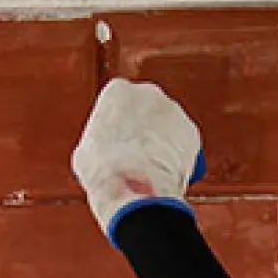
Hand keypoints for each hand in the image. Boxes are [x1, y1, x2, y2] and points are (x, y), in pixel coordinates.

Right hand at [72, 78, 206, 246]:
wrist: (133, 187)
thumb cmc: (103, 172)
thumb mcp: (87, 152)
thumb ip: (99, 141)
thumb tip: (104, 152)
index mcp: (117, 91)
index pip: (120, 105)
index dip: (121, 128)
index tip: (120, 145)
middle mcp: (148, 93)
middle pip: (148, 111)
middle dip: (146, 130)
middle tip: (140, 157)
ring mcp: (173, 110)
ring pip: (168, 127)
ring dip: (165, 143)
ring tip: (155, 170)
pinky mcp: (191, 132)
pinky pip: (184, 144)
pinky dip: (180, 157)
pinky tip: (170, 174)